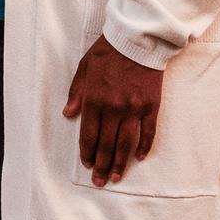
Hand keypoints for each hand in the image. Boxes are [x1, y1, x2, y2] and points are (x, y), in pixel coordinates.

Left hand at [63, 36, 167, 185]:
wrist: (138, 38)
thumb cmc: (108, 51)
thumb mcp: (84, 68)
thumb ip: (76, 93)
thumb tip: (68, 114)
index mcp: (94, 100)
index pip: (88, 135)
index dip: (87, 153)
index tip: (87, 165)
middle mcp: (113, 108)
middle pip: (106, 144)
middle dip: (101, 165)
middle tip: (99, 181)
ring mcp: (134, 108)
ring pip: (126, 143)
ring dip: (120, 162)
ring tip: (116, 177)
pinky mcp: (151, 105)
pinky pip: (148, 131)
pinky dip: (144, 146)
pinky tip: (140, 158)